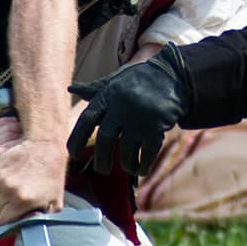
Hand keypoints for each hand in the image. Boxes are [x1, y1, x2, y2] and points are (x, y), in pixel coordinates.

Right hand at [0, 132, 68, 223]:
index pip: (4, 220)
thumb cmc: (52, 171)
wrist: (46, 144)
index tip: (19, 211)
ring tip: (24, 178)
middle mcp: (10, 191)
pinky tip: (9, 169)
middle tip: (26, 191)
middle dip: (10, 203)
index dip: (12, 217)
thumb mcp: (55, 200)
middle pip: (0, 207)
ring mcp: (2, 178)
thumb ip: (42, 218)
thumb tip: (32, 229)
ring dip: (6, 189)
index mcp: (24, 202)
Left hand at [67, 44, 191, 175]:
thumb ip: (95, 89)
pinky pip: (147, 153)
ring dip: (127, 163)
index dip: (77, 138)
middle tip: (102, 170)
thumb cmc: (141, 79)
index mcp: (110, 94)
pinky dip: (143, 164)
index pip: (88, 118)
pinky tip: (142, 169)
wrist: (175, 75)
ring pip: (127, 150)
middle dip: (102, 159)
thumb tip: (71, 89)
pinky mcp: (158, 127)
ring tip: (129, 167)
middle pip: (106, 139)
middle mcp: (123, 106)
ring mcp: (141, 117)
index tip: (71, 153)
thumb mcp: (117, 80)